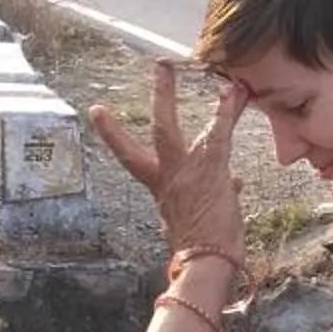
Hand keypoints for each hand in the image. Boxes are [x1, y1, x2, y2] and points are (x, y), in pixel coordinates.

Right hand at [92, 60, 247, 261]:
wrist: (204, 265)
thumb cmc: (204, 253)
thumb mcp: (200, 221)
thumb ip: (214, 196)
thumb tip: (233, 184)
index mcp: (162, 192)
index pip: (134, 159)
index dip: (115, 135)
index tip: (98, 111)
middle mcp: (169, 178)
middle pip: (157, 130)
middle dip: (160, 96)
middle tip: (159, 66)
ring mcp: (185, 171)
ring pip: (177, 126)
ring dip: (192, 96)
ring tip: (203, 69)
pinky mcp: (208, 170)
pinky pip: (217, 134)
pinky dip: (227, 113)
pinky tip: (234, 92)